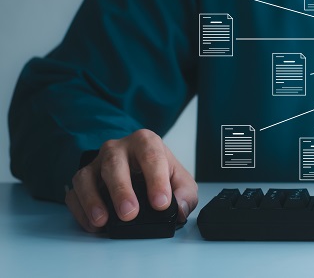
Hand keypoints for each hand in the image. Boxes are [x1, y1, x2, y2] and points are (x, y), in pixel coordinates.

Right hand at [65, 129, 197, 231]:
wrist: (137, 166)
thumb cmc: (159, 172)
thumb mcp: (180, 179)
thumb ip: (185, 194)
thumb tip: (180, 209)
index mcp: (146, 142)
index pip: (152, 156)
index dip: (156, 180)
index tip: (161, 203)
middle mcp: (118, 148)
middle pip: (114, 163)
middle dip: (121, 190)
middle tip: (130, 213)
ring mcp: (96, 162)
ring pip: (87, 176)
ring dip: (93, 199)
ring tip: (103, 220)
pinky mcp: (82, 179)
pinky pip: (74, 192)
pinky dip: (80, 210)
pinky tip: (93, 224)